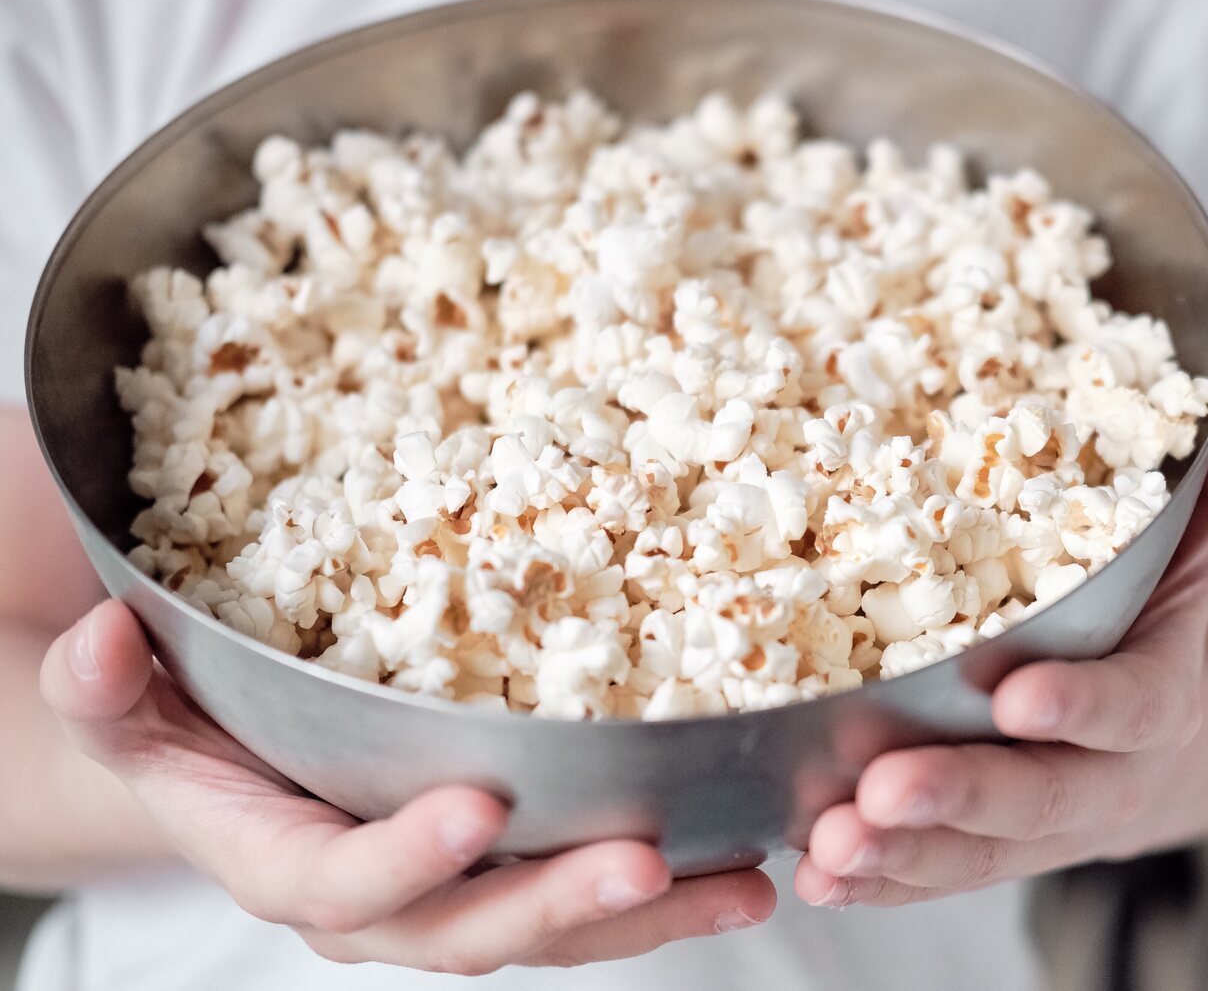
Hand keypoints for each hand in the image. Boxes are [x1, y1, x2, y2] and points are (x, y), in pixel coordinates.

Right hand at [41, 603, 773, 973]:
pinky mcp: (509, 870)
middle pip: (470, 930)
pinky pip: (585, 896)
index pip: (341, 884)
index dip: (403, 858)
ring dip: (650, 912)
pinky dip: (666, 886)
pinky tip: (743, 856)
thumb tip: (102, 637)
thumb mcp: (128, 709)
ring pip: (553, 928)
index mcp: (288, 863)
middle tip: (644, 861)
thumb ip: (107, 690)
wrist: (230, 771)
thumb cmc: (183, 731)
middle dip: (557, 904)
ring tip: (745, 882)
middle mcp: (382, 899)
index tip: (476, 806)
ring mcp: (454, 893)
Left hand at [795, 381, 1207, 907]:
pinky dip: (879, 882)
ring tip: (826, 847)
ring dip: (899, 854)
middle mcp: (1101, 776)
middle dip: (961, 797)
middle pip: (1038, 799)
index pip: (1130, 706)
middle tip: (883, 791)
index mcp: (1158, 699)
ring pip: (974, 853)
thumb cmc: (1160, 637)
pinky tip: (815, 874)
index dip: (1082, 705)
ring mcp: (1038, 826)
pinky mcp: (984, 851)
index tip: (1018, 695)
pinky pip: (932, 875)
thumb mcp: (1197, 564)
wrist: (1170, 756)